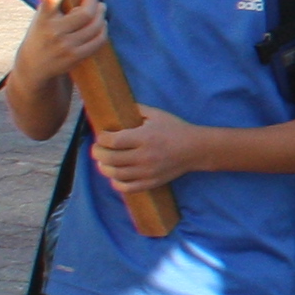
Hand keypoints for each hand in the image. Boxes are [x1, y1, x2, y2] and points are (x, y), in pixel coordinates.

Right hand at [19, 0, 111, 83]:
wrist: (32, 67)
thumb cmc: (41, 36)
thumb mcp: (40, 19)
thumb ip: (55, 6)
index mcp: (42, 19)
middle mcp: (53, 32)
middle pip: (86, 13)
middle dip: (94, 1)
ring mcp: (65, 46)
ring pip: (95, 26)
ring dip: (102, 14)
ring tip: (101, 8)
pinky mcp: (75, 57)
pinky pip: (98, 40)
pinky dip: (103, 30)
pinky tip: (102, 25)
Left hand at [89, 108, 209, 192]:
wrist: (197, 149)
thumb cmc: (176, 129)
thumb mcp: (158, 115)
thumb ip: (137, 109)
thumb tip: (117, 106)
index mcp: (145, 137)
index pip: (113, 141)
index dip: (101, 138)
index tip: (102, 135)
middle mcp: (145, 156)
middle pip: (110, 158)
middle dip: (97, 152)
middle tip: (97, 148)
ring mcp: (148, 171)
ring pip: (115, 174)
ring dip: (103, 167)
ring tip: (103, 162)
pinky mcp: (152, 182)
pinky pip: (127, 187)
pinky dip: (116, 182)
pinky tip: (115, 175)